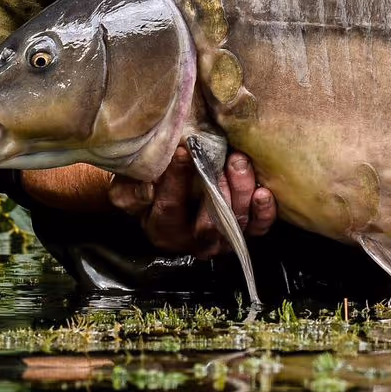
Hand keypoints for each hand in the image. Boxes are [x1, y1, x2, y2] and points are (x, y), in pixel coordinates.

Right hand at [107, 144, 276, 255]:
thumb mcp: (127, 188)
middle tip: (227, 157)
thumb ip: (130, 191)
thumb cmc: (148, 186)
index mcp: (162, 230)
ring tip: (240, 161)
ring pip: (236, 223)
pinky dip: (263, 211)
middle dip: (220, 189)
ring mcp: (221, 239)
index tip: (183, 150)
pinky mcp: (244, 232)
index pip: (170, 207)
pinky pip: (258, 227)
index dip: (176, 180)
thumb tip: (148, 188)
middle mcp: (193, 241)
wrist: (168, 195)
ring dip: (242, 191)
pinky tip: (263, 190)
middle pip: (209, 224)